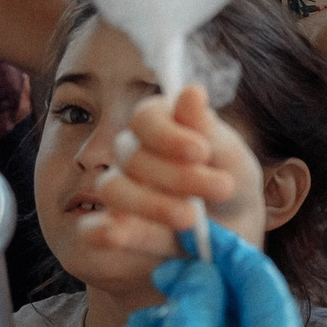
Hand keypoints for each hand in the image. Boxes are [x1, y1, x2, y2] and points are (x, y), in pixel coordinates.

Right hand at [79, 84, 246, 263]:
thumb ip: (208, 131)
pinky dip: (99, 232)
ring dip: (150, 204)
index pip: (144, 119)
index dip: (168, 135)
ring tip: (190, 219)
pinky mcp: (118, 230)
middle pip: (133, 156)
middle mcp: (133, 153)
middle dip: (178, 176)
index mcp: (160, 125)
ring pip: (113, 189)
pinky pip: (91, 230)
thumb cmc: (230, 183)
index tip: (201, 152)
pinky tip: (117, 235)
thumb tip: (192, 91)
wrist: (236, 232)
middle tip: (222, 189)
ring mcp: (122, 191)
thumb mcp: (232, 157)